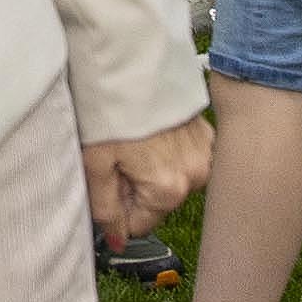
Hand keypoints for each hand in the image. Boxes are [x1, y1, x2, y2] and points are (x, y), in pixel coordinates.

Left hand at [84, 115, 211, 247]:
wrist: (131, 60)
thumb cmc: (109, 108)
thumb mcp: (95, 164)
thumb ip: (105, 208)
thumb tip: (117, 241)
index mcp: (168, 190)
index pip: (138, 225)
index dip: (115, 207)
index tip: (105, 180)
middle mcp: (196, 176)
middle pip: (155, 201)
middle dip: (132, 186)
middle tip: (113, 153)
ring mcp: (205, 154)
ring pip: (170, 178)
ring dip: (149, 168)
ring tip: (130, 138)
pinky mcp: (206, 132)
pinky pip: (182, 156)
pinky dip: (164, 149)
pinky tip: (148, 129)